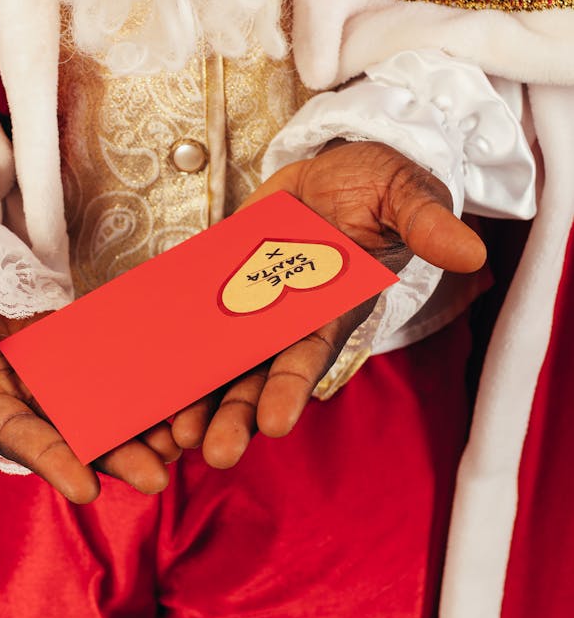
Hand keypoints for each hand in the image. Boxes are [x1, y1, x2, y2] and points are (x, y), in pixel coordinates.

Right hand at [0, 273, 178, 502]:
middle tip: (158, 478)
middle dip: (111, 457)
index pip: (14, 436)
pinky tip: (176, 403)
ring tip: (180, 447)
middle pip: (70, 436)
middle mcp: (16, 400)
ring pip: (97, 413)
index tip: (86, 487)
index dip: (50, 459)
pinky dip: (139, 392)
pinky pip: (108, 377)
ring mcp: (46, 380)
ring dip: (136, 432)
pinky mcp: (69, 355)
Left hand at [172, 140, 486, 467]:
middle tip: (215, 451)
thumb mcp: (404, 191)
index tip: (275, 423)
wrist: (331, 166)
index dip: (293, 388)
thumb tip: (469, 249)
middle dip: (238, 415)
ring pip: (222, 365)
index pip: (311, 355)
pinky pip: (193, 326)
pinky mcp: (221, 287)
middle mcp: (290, 320)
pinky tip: (150, 384)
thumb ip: (425, 221)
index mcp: (332, 307)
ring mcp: (252, 308)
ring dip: (201, 400)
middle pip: (261, 377)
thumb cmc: (375, 184)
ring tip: (175, 435)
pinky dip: (173, 354)